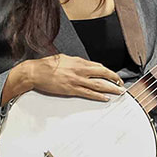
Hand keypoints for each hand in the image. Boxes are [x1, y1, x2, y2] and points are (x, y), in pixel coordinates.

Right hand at [2, 54, 123, 104]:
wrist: (34, 72)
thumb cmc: (46, 65)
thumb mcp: (64, 59)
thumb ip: (76, 63)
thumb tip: (84, 66)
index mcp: (78, 61)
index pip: (98, 66)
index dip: (108, 71)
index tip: (113, 75)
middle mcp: (79, 70)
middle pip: (102, 73)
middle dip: (114, 79)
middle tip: (121, 84)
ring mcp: (76, 80)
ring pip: (98, 84)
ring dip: (111, 88)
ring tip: (118, 92)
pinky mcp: (71, 89)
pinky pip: (88, 93)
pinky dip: (98, 96)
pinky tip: (105, 98)